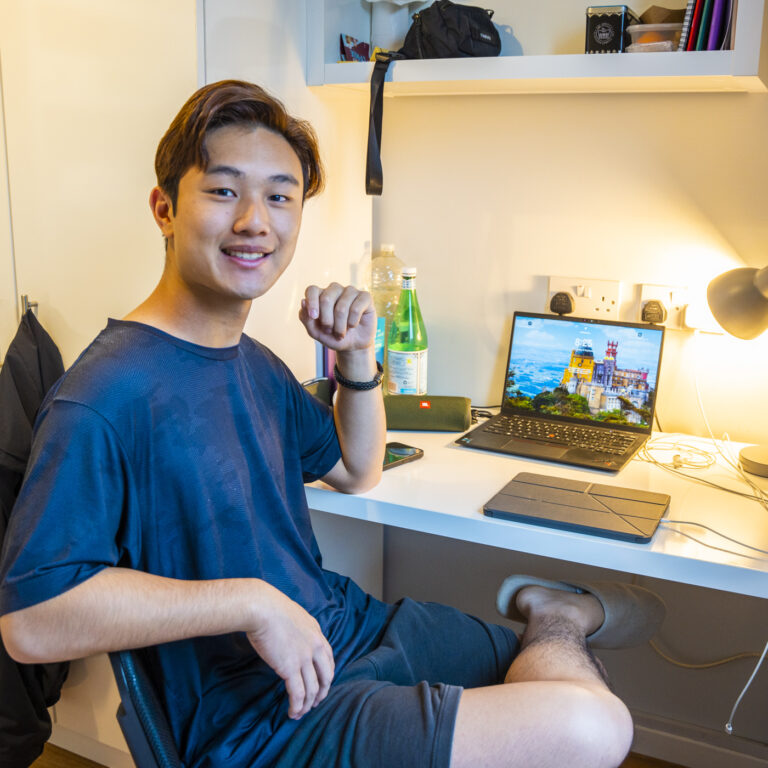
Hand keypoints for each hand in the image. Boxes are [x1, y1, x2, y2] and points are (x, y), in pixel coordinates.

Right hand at [246, 582, 334, 718]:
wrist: (261, 608)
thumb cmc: (270, 608)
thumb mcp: (294, 616)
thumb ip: (298, 630)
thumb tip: (291, 639)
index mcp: (316, 632)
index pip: (329, 658)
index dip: (326, 675)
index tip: (321, 684)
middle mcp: (315, 646)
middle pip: (326, 676)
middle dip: (321, 693)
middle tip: (315, 703)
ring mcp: (304, 658)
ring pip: (312, 689)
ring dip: (307, 705)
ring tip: (300, 713)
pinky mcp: (290, 668)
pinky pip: (298, 694)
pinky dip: (296, 706)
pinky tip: (292, 712)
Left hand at [299, 283, 375, 352]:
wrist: (353, 345)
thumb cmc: (332, 336)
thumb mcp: (316, 332)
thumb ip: (306, 319)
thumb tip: (303, 301)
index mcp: (320, 295)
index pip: (312, 290)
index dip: (312, 302)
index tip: (314, 317)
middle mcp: (335, 290)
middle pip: (326, 299)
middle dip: (327, 321)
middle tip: (329, 331)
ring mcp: (350, 291)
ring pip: (341, 307)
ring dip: (340, 326)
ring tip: (341, 333)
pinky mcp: (365, 296)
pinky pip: (356, 308)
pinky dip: (353, 322)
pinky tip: (353, 325)